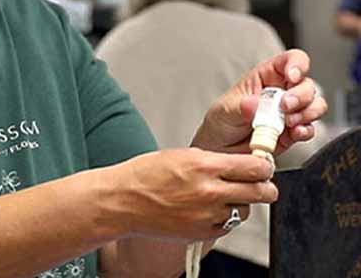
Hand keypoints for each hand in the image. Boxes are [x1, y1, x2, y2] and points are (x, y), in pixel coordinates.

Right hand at [107, 147, 276, 240]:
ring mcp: (208, 215)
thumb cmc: (147, 174)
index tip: (262, 165)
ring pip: (246, 210)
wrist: (124, 201)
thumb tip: (239, 163)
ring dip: (241, 202)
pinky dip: (225, 217)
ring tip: (223, 194)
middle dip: (264, 186)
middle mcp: (210, 191)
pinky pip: (228, 225)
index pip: (254, 167)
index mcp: (205, 165)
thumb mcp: (182, 155)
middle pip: (261, 192)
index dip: (263, 165)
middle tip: (260, 182)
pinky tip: (209, 208)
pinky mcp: (203, 233)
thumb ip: (214, 160)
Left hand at [191, 49, 327, 154]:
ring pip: (314, 105)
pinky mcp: (293, 133)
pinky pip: (310, 129)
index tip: (292, 77)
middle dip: (301, 96)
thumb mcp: (225, 110)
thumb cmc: (221, 121)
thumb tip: (256, 104)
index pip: (290, 60)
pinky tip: (293, 133)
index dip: (297, 65)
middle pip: (306, 85)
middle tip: (284, 107)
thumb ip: (241, 107)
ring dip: (307, 113)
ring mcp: (289, 113)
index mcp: (265, 77)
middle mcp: (281, 92)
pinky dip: (306, 131)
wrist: (220, 148)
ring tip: (288, 122)